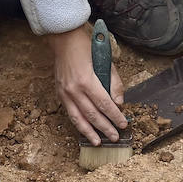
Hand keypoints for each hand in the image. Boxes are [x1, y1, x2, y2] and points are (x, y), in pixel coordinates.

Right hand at [49, 27, 126, 144]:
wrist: (63, 39)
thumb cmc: (86, 47)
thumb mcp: (106, 61)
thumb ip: (114, 83)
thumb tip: (118, 102)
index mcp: (87, 81)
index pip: (104, 104)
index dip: (115, 116)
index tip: (123, 124)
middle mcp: (74, 89)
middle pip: (92, 114)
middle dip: (105, 127)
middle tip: (115, 137)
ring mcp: (64, 92)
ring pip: (78, 118)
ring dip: (89, 132)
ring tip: (98, 142)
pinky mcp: (59, 93)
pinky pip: (69, 112)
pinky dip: (78, 123)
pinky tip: (84, 130)